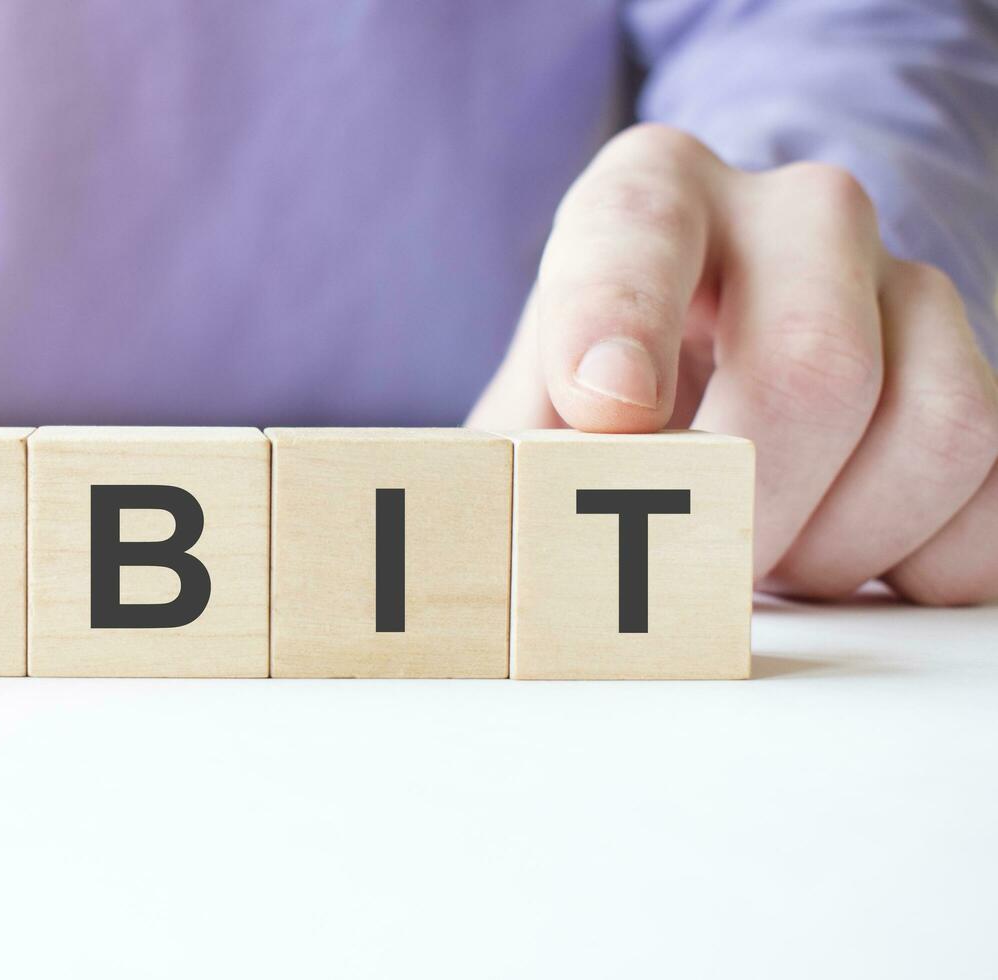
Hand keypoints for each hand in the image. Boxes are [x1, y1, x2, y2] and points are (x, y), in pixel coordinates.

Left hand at [470, 124, 997, 604]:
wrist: (703, 374)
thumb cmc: (594, 398)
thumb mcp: (528, 412)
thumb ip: (516, 462)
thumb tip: (507, 542)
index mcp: (653, 193)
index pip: (637, 231)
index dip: (620, 319)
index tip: (606, 408)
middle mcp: (796, 215)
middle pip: (814, 364)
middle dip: (746, 507)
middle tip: (687, 573)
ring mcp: (908, 287)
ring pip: (937, 431)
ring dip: (835, 547)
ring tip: (754, 559)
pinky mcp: (984, 376)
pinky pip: (994, 495)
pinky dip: (916, 566)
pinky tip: (836, 561)